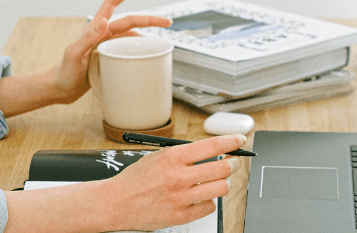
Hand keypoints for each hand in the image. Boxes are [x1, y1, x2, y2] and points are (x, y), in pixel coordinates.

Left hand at [51, 0, 170, 103]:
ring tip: (162, 44)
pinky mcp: (110, 58)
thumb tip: (105, 21)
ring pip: (132, 37)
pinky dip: (140, 51)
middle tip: (168, 22)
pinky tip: (147, 57)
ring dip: (147, 36)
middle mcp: (103, 34)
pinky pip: (128, 50)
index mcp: (95, 29)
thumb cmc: (64, 73)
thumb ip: (87, 38)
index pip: (112, 4)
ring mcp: (107, 46)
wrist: (60, 89)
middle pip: (130, 22)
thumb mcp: (74, 55)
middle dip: (150, 19)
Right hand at [96, 135, 245, 230]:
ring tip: (218, 180)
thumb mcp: (157, 157)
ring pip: (221, 189)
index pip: (213, 146)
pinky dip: (208, 201)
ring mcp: (181, 198)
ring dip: (224, 183)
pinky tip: (200, 197)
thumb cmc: (136, 179)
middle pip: (223, 168)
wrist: (116, 203)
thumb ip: (183, 155)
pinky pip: (209, 207)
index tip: (240, 140)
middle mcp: (178, 177)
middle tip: (234, 162)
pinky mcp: (181, 216)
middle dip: (234, 163)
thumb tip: (213, 151)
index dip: (232, 142)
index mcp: (172, 157)